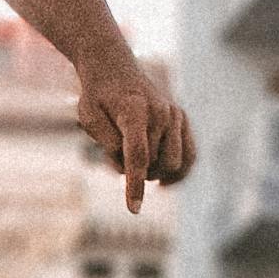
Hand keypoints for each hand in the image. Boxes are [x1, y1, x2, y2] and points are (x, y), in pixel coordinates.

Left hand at [78, 51, 195, 212]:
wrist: (114, 67)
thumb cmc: (97, 95)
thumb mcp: (88, 116)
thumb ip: (106, 142)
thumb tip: (128, 167)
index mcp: (134, 110)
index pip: (137, 156)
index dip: (134, 185)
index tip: (133, 210)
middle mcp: (161, 112)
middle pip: (155, 164)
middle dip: (137, 172)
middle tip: (117, 159)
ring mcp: (175, 115)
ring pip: (174, 164)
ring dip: (155, 172)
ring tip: (136, 161)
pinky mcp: (182, 119)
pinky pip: (190, 156)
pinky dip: (179, 173)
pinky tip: (162, 183)